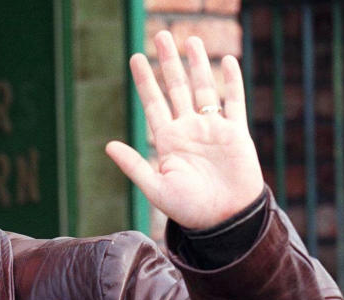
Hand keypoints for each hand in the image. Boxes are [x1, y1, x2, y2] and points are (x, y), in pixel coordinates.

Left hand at [105, 31, 264, 229]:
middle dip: (169, 63)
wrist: (224, 220)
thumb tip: (108, 145)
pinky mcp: (236, 133)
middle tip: (162, 35)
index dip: (145, 81)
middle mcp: (188, 130)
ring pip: (203, 89)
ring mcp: (212, 129)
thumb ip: (133, 165)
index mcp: (167, 141)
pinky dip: (230, 82)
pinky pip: (233, 102)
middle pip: (177, 88)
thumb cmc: (189, 209)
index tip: (135, 58)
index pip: (154, 103)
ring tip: (191, 40)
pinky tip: (226, 61)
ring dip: (198, 64)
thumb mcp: (156, 188)